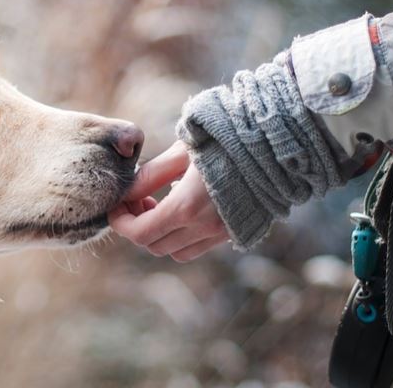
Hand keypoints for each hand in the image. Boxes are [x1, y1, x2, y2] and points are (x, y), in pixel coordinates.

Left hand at [109, 141, 228, 261]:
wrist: (275, 144)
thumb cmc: (225, 140)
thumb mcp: (181, 152)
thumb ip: (150, 176)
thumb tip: (126, 192)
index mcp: (187, 207)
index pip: (140, 233)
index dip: (121, 222)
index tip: (116, 206)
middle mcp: (204, 228)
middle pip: (154, 245)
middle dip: (137, 226)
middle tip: (138, 200)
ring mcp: (221, 233)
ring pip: (176, 252)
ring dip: (160, 234)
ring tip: (159, 204)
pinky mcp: (235, 232)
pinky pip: (198, 247)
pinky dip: (182, 236)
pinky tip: (183, 208)